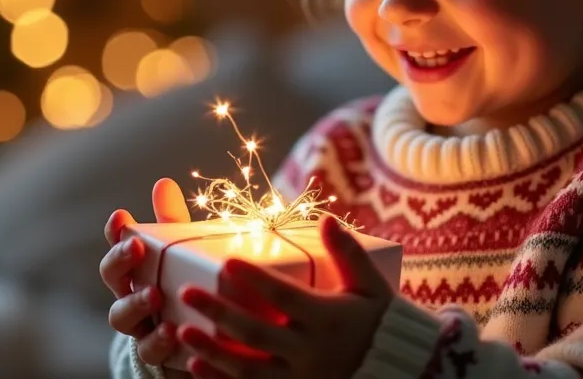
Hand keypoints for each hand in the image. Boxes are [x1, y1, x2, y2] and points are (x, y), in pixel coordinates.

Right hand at [101, 178, 191, 367]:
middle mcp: (129, 293)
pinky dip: (158, 342)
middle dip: (119, 260)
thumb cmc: (181, 286)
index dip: (114, 230)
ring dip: (135, 303)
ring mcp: (139, 325)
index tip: (121, 216)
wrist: (194, 341)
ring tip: (154, 295)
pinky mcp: (156, 352)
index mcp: (136, 267)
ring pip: (121, 316)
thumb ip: (173, 224)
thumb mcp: (182, 253)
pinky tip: (174, 332)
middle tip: (135, 247)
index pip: (117, 243)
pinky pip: (149, 351)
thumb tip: (163, 183)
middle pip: (111, 276)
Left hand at [176, 215, 394, 378]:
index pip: (284, 296)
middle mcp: (310, 352)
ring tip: (182, 329)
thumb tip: (327, 218)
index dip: (255, 280)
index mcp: (327, 319)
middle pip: (257, 332)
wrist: (399, 372)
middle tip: (188, 292)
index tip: (227, 262)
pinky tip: (193, 366)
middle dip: (219, 313)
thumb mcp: (371, 287)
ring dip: (212, 350)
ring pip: (247, 368)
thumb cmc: (380, 324)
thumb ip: (348, 254)